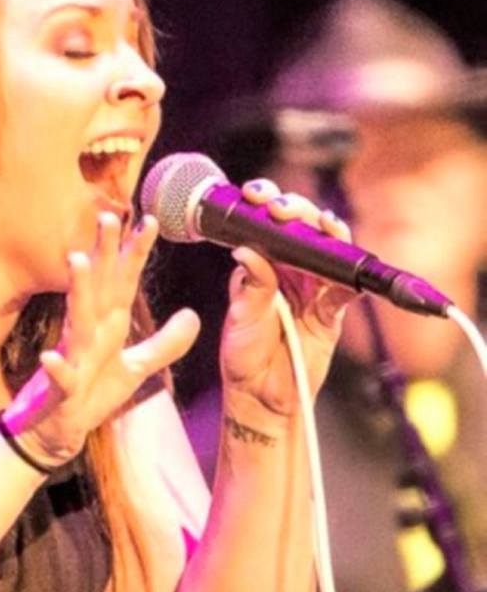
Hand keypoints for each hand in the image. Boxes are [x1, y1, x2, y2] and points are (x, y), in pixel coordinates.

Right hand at [5, 212, 200, 463]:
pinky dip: (56, 366)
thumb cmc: (91, 393)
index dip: (136, 252)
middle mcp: (89, 332)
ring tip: (78, 261)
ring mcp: (73, 356)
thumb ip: (166, 343)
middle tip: (108, 215)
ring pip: (76, 318)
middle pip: (99, 286)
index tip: (150, 220)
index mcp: (108, 325)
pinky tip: (51, 357)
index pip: (124, 282)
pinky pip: (59, 375)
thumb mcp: (136, 368)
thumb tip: (193, 314)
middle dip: (104, 252)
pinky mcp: (61, 387)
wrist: (55, 430)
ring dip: (77, 291)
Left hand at [220, 180, 355, 418]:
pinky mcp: (333, 312)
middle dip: (295, 210)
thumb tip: (247, 250)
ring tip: (320, 223)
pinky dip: (350, 275)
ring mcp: (315, 288)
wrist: (261, 394)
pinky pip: (347, 288)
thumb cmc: (244, 354)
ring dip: (327, 232)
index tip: (256, 196)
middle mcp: (290, 271)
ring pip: (329, 250)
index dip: (265, 204)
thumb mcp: (241, 317)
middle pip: (301, 228)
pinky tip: (345, 263)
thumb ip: (251, 286)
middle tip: (281, 208)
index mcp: (262, 265)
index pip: (267, 225)